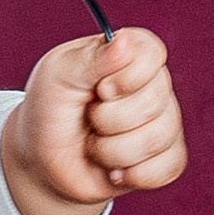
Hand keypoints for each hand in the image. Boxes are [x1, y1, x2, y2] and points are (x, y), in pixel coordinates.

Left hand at [0, 27, 186, 214]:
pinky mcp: (166, 158)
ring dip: (112, 151)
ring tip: (95, 145)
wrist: (44, 162)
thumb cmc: (50, 109)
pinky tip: (114, 170)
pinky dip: (134, 175)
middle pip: (153, 102)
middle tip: (88, 119)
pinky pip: (169, 167)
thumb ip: (92, 58)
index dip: (125, 78)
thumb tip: (125, 40)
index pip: (152, 55)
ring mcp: (164, 122)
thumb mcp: (59, 75)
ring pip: (157, 139)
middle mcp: (154, 85)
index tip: (98, 89)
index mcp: (131, 54)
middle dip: (107, 120)